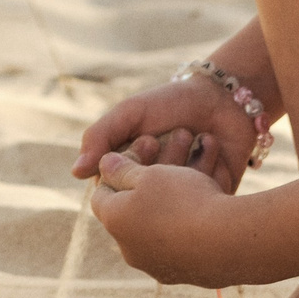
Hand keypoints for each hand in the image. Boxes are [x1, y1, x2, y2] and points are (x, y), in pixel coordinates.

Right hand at [73, 77, 257, 192]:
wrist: (222, 97)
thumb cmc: (171, 102)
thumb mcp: (131, 113)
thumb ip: (100, 137)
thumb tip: (75, 172)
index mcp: (131, 173)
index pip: (119, 188)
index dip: (134, 166)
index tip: (150, 138)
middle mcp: (156, 190)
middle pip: (150, 196)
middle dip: (164, 162)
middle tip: (175, 134)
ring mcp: (185, 197)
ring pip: (178, 199)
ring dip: (188, 163)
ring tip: (196, 135)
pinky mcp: (214, 200)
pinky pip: (206, 199)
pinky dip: (210, 170)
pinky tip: (212, 144)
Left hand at [90, 151, 240, 285]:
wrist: (231, 242)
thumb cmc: (184, 200)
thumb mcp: (149, 174)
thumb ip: (121, 168)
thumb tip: (102, 164)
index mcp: (114, 221)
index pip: (101, 193)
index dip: (117, 172)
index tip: (138, 157)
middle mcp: (129, 250)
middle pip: (130, 212)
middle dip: (144, 188)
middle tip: (166, 170)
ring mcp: (157, 267)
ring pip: (156, 228)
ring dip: (167, 207)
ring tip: (190, 185)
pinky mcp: (184, 277)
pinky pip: (179, 246)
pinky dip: (185, 228)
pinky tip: (204, 211)